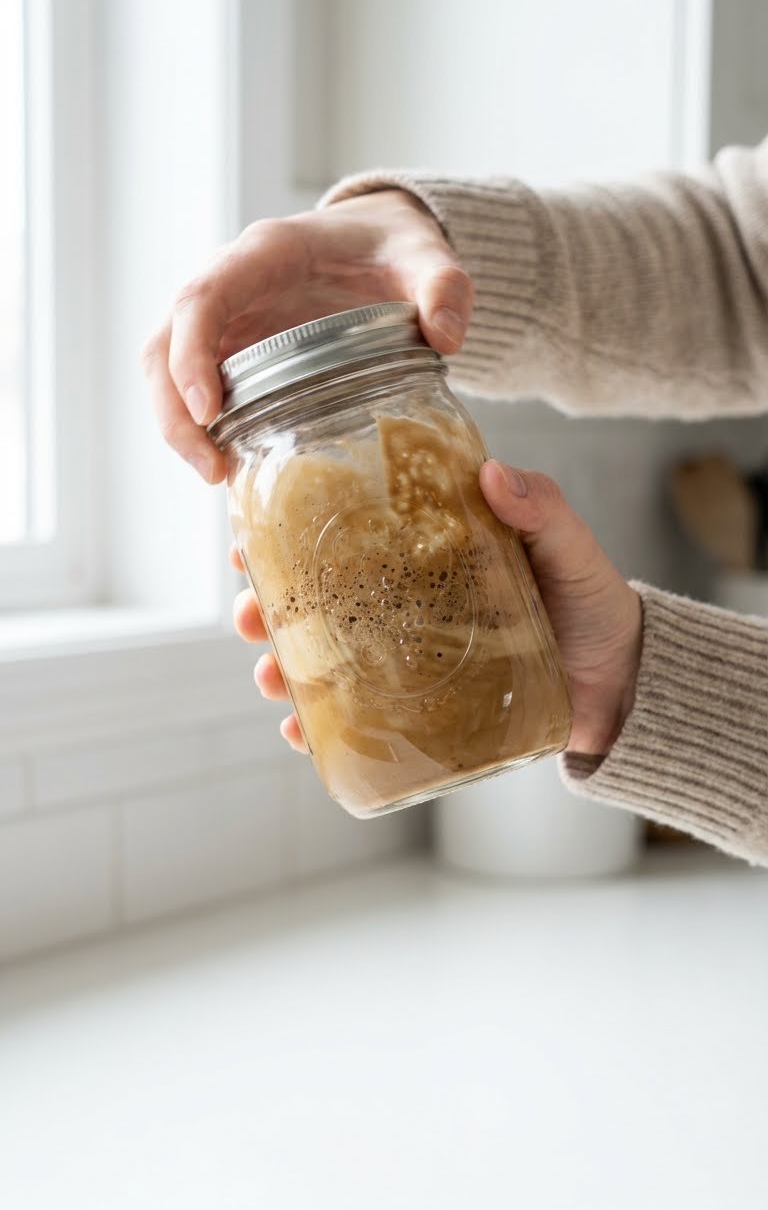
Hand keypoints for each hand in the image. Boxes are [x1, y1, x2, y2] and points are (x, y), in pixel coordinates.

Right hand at [141, 190, 473, 482]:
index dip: (192, 354)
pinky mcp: (230, 352)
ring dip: (178, 427)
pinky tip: (232, 470)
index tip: (209, 412)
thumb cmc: (393, 247)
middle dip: (173, 410)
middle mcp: (229, 285)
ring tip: (217, 478)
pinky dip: (201, 430)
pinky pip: (193, 390)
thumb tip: (446, 337)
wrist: (377, 241)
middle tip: (210, 470)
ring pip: (166, 371)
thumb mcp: (428, 256)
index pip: (203, 298)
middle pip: (165, 344)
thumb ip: (446, 287)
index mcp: (265, 255)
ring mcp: (224, 322)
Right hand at [232, 462, 642, 757]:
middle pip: (318, 603)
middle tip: (246, 615)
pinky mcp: (423, 714)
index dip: (288, 535)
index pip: (345, 538)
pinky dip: (322, 732)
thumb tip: (495, 475)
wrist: (623, 683)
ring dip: (283, 669)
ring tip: (267, 678)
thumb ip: (541, 511)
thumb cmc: (593, 605)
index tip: (248, 536)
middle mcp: (406, 607)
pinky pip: (360, 723)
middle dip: (267, 609)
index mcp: (425, 556)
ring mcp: (409, 662)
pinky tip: (299, 735)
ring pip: (326, 663)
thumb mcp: (569, 549)